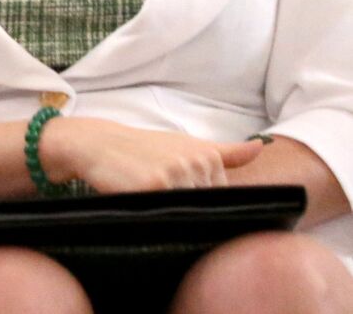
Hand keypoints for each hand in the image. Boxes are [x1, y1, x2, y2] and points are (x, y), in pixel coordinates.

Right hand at [39, 116, 264, 192]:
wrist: (96, 143)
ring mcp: (176, 174)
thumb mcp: (184, 144)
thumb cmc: (142, 148)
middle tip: (160, 195)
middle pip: (206, 206)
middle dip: (188, 209)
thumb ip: (226, 152)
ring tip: (149, 196)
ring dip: (172, 214)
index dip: (200, 202)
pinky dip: (157, 214)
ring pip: (189, 213)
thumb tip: (262, 147)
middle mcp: (196, 162)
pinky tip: (142, 201)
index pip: (220, 197)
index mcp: (208, 154)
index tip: (177, 193)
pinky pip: (167, 214)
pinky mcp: (154, 186)